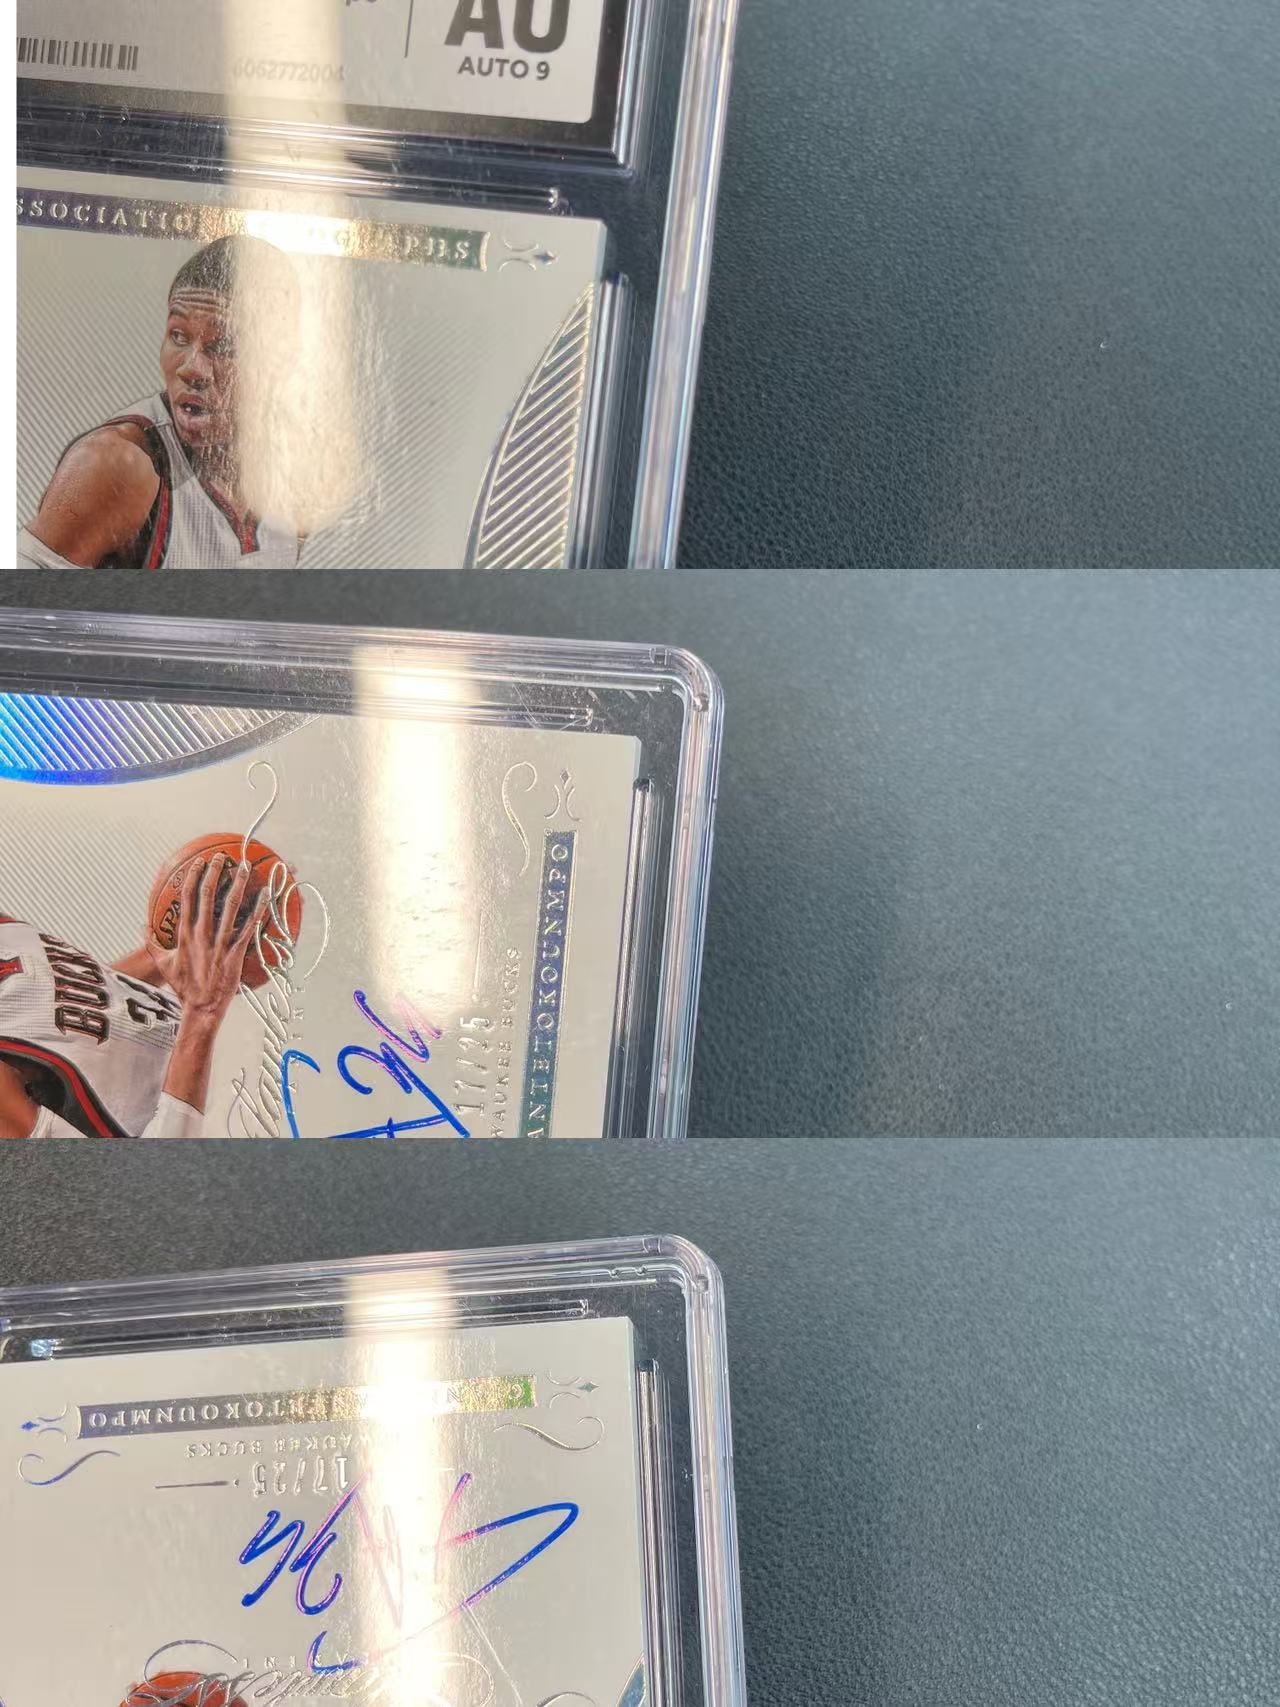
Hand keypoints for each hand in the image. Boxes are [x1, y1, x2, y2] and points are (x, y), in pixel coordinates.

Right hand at [152, 853, 268, 1025]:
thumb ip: (153, 943)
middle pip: (208, 896)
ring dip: (238, 885)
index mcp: (184, 934)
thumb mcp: (163, 963)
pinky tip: (265, 895)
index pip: (187, 899)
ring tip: (244, 867)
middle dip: (215, 873)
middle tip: (222, 856)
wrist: (200, 1007)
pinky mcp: (235, 953)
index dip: (193, 878)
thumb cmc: (183, 986)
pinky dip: (257, 910)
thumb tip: (142, 927)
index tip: (199, 863)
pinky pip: (248, 928)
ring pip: (230, 907)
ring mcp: (219, 943)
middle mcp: (201, 935)